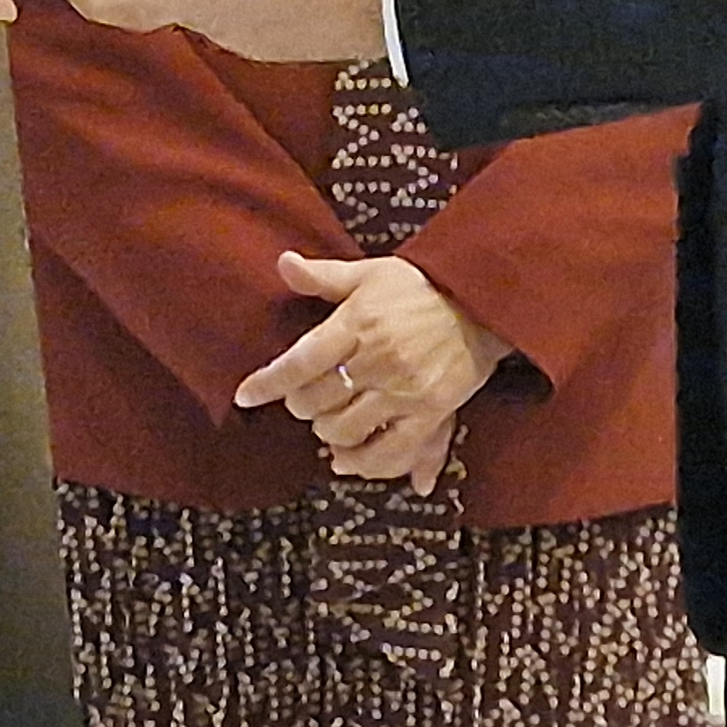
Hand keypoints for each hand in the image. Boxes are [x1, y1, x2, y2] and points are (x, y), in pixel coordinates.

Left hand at [234, 251, 510, 493]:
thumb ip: (324, 277)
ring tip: (329, 423)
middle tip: (306, 400)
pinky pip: (388, 452)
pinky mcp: (431, 413)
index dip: (269, 383)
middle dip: (302, 406)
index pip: (301, 360)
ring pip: (344, 431)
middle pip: (317, 402)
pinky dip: (363, 463)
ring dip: (328, 433)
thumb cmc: (419, 288)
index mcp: (357, 323)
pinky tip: (348, 460)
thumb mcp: (370, 273)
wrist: (481, 304)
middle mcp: (377, 359)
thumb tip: (283, 263)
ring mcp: (404, 390)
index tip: (245, 397)